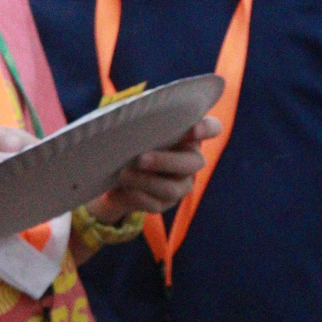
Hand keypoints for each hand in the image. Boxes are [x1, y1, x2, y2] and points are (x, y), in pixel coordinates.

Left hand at [87, 116, 221, 221]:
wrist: (110, 174)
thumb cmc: (127, 141)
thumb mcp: (132, 129)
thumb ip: (140, 122)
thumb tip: (131, 117)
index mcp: (188, 136)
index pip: (211, 128)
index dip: (207, 129)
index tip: (193, 130)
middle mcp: (190, 160)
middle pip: (193, 163)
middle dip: (165, 161)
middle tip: (140, 159)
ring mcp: (181, 184)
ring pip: (172, 188)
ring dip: (145, 181)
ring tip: (122, 174)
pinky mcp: (165, 203)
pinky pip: (155, 204)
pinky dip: (136, 196)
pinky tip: (122, 190)